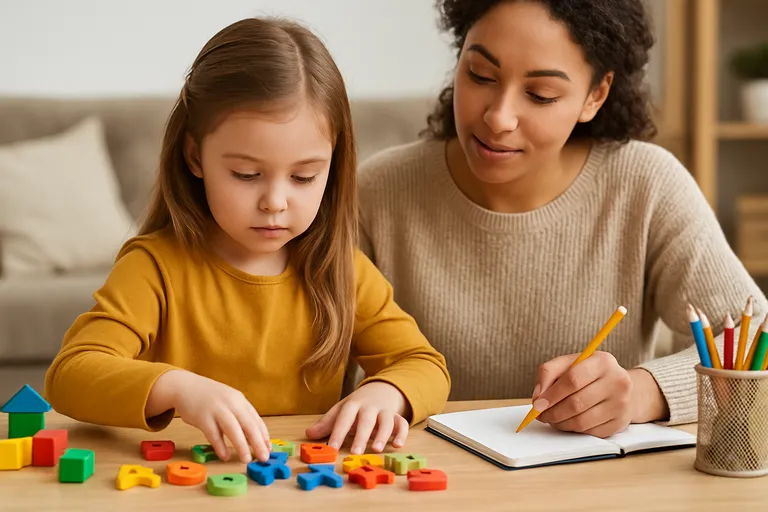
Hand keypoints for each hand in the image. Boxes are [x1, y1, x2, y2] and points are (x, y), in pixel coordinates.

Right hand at [147, 370, 270, 462]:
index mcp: (240, 400)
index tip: (269, 449)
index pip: (256, 420)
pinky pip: (213, 433)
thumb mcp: (228, 401)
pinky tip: (225, 456)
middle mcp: (231, 403)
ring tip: (247, 460)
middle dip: (258, 442)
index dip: (264, 435)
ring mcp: (217, 409)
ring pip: (233, 429)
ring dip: (241, 446)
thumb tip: (252, 438)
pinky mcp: (202, 417)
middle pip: (248, 424)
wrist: (185, 386)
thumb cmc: (210, 397)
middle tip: (264, 458)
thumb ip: (239, 416)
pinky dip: (220, 446)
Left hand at [305, 381, 410, 453]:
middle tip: (355, 452)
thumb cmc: (358, 405)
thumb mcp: (342, 410)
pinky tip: (398, 445)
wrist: (382, 389)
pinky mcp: (397, 416)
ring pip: (386, 421)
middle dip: (361, 435)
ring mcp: (384, 411)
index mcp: (352, 404)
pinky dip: (402, 434)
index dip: (338, 432)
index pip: (344, 417)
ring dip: (382, 434)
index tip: (332, 447)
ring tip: (377, 449)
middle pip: (365, 419)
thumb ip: (327, 423)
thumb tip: (308, 434)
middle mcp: (369, 407)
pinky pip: (402, 423)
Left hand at [531, 352, 637, 437]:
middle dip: (553, 412)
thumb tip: (538, 398)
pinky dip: (573, 429)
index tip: (537, 404)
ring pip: (581, 422)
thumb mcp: (569, 363)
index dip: (551, 394)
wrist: (620, 387)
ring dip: (560, 423)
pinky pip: (589, 432)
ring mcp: (621, 404)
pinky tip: (569, 421)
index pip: (572, 380)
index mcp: (603, 362)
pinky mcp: (620, 423)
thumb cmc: (589, 374)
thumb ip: (548, 373)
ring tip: (552, 418)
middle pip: (576, 403)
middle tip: (541, 414)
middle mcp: (617, 382)